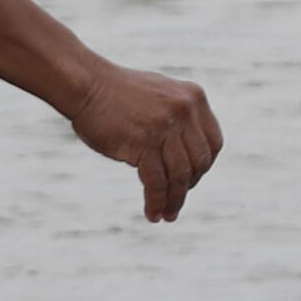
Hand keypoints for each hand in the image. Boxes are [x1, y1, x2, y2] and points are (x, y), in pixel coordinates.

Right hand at [62, 60, 220, 222]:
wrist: (86, 85)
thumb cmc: (117, 93)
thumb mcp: (161, 96)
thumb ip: (179, 118)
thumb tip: (188, 153)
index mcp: (194, 97)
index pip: (213, 143)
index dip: (204, 166)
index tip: (191, 180)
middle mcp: (184, 110)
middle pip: (199, 162)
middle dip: (188, 186)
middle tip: (175, 202)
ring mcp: (165, 127)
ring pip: (180, 176)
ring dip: (174, 200)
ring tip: (166, 215)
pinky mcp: (144, 143)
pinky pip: (157, 182)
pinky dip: (156, 202)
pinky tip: (152, 214)